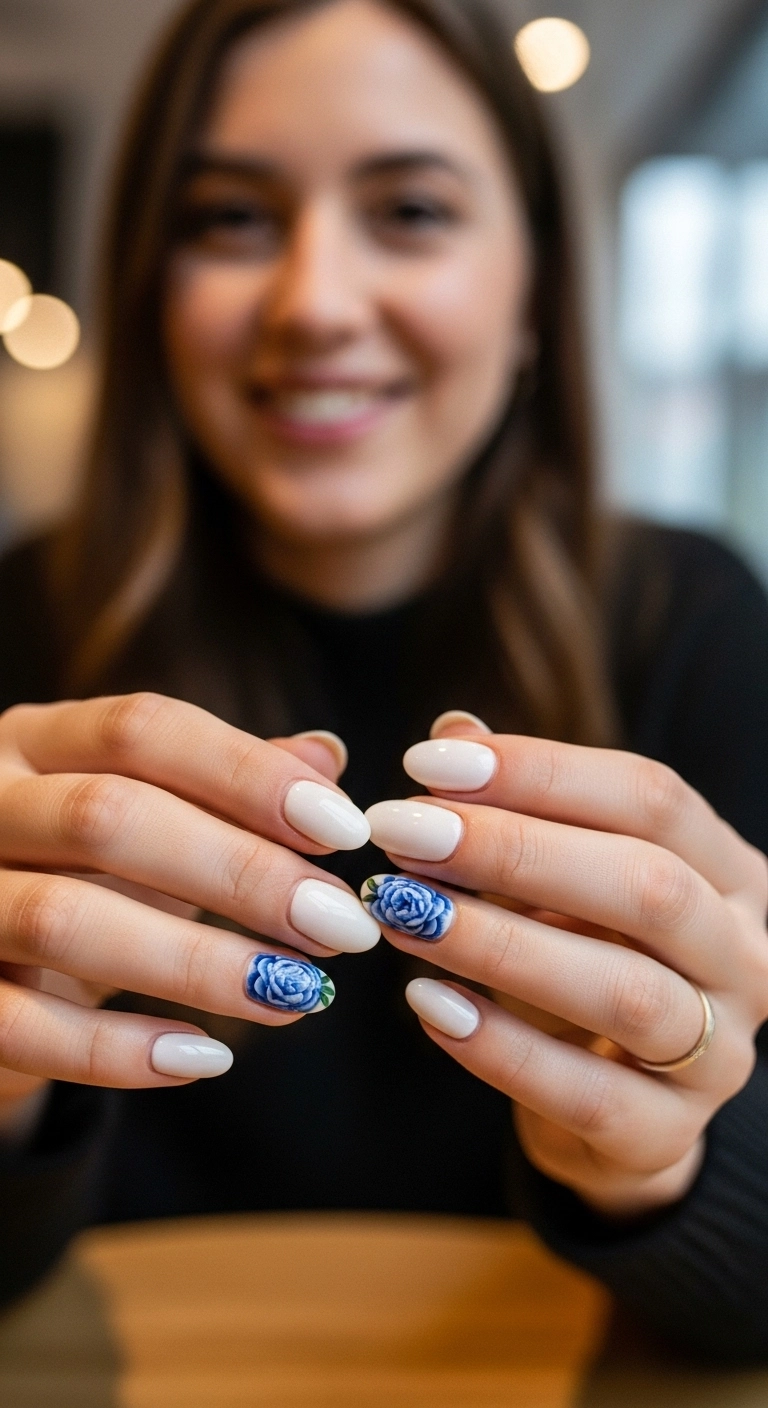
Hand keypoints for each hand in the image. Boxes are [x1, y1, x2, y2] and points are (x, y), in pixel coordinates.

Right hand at [0, 693, 376, 1110]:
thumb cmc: (79, 873)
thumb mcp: (147, 816)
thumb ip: (226, 786)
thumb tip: (328, 758)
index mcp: (38, 740)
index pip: (141, 729)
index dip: (247, 773)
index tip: (344, 830)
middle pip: (107, 818)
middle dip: (239, 871)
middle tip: (340, 924)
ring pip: (62, 922)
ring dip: (194, 961)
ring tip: (294, 993)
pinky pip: (19, 1027)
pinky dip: (114, 1052)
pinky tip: (205, 1057)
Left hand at [365, 720, 767, 1218]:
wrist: (618, 1104)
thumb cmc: (588, 960)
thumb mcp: (561, 879)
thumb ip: (515, 807)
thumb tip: (453, 733)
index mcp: (731, 874)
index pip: (653, 799)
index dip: (541, 773)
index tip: (425, 764)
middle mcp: (746, 958)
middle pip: (649, 888)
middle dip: (515, 852)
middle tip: (402, 833)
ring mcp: (719, 1056)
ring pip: (627, 993)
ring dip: (501, 946)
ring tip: (403, 913)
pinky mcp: (666, 1135)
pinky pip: (588, 1096)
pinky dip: (502, 1049)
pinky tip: (428, 1005)